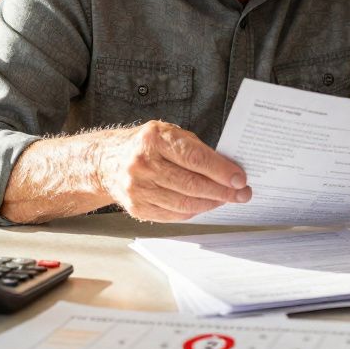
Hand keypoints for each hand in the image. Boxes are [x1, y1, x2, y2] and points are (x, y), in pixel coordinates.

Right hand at [96, 121, 249, 221]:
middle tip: (242, 194)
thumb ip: (195, 149)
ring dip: (211, 204)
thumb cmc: (145, 145)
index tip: (240, 179)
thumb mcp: (168, 133)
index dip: (221, 171)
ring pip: (185, 204)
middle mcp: (143, 164)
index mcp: (154, 139)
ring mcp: (138, 188)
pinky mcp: (137, 208)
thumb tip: (228, 170)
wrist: (107, 161)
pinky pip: (174, 215)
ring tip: (226, 199)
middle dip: (222, 191)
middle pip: (192, 184)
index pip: (195, 158)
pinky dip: (194, 212)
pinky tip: (206, 205)